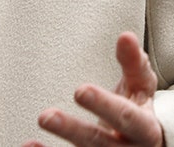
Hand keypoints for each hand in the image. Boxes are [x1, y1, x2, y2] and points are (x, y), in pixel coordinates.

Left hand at [24, 32, 163, 146]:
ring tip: (38, 125)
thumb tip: (126, 37)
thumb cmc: (138, 110)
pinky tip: (29, 145)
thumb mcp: (141, 87)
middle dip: (72, 130)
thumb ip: (135, 63)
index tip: (80, 91)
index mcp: (144, 129)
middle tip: (46, 116)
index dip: (103, 105)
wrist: (144, 146)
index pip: (125, 117)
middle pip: (99, 143)